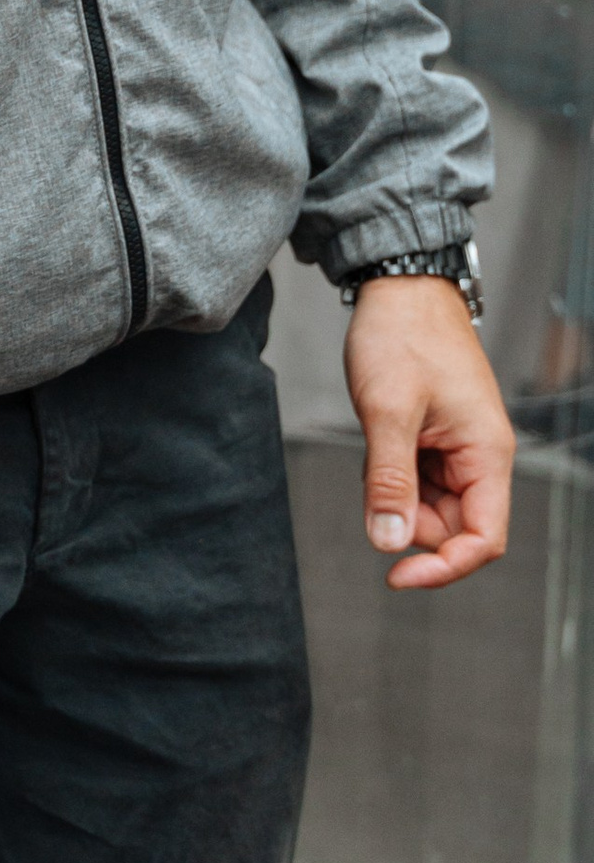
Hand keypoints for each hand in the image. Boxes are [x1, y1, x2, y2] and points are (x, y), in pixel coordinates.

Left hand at [343, 277, 513, 589]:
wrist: (398, 288)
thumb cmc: (402, 335)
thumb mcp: (387, 410)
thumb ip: (389, 480)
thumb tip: (388, 543)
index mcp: (486, 454)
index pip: (484, 540)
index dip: (444, 567)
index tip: (396, 574)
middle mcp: (479, 457)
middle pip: (451, 528)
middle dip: (408, 519)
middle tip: (376, 476)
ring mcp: (456, 449)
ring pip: (428, 506)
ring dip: (396, 494)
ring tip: (378, 443)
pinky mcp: (434, 440)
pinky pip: (414, 481)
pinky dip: (390, 474)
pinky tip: (377, 439)